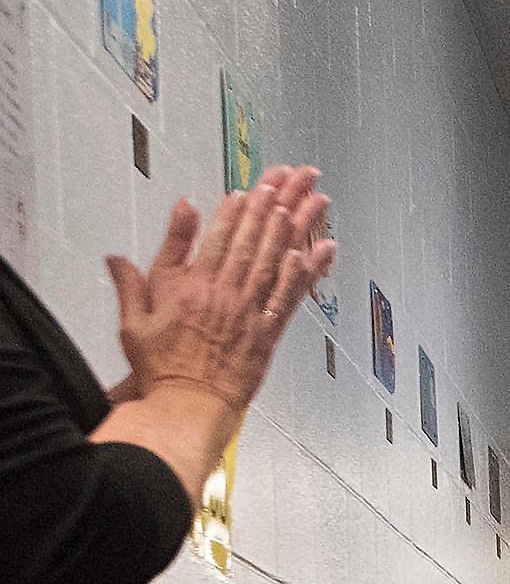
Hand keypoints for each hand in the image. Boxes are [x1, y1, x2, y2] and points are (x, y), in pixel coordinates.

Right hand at [107, 166, 331, 411]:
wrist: (188, 405)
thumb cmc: (161, 367)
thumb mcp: (134, 321)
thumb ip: (130, 282)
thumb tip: (117, 254)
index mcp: (190, 287)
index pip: (217, 238)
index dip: (235, 212)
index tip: (248, 190)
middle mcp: (223, 294)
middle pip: (252, 240)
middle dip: (272, 204)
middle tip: (290, 178)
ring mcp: (250, 312)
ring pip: (276, 260)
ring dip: (296, 227)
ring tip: (311, 200)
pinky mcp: (270, 333)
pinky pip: (291, 296)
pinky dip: (306, 272)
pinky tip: (317, 250)